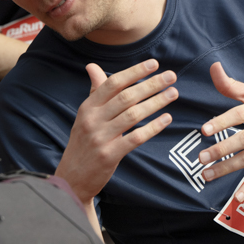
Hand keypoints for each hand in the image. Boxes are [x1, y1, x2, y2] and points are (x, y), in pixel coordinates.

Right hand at [54, 60, 178, 202]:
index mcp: (88, 107)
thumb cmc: (83, 143)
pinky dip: (153, 127)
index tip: (154, 64)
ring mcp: (100, 138)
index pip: (113, 83)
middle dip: (151, 84)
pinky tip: (167, 118)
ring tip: (173, 93)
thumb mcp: (84, 116)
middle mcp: (93, 120)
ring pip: (133, 115)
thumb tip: (92, 66)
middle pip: (126, 97)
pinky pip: (135, 138)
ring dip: (156, 102)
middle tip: (171, 76)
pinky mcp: (109, 155)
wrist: (71, 180)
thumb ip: (94, 92)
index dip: (134, 72)